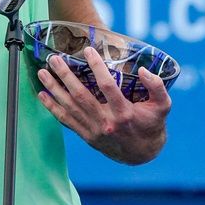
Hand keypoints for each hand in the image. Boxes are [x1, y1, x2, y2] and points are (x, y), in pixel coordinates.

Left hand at [37, 46, 170, 164]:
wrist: (142, 154)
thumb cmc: (152, 125)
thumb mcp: (163, 106)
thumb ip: (157, 87)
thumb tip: (143, 70)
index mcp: (124, 113)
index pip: (107, 86)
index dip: (97, 67)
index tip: (88, 50)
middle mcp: (106, 123)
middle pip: (81, 96)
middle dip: (65, 76)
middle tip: (54, 59)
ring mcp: (94, 130)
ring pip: (69, 107)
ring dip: (54, 89)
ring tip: (42, 72)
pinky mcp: (86, 136)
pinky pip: (66, 121)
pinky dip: (52, 107)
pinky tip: (42, 94)